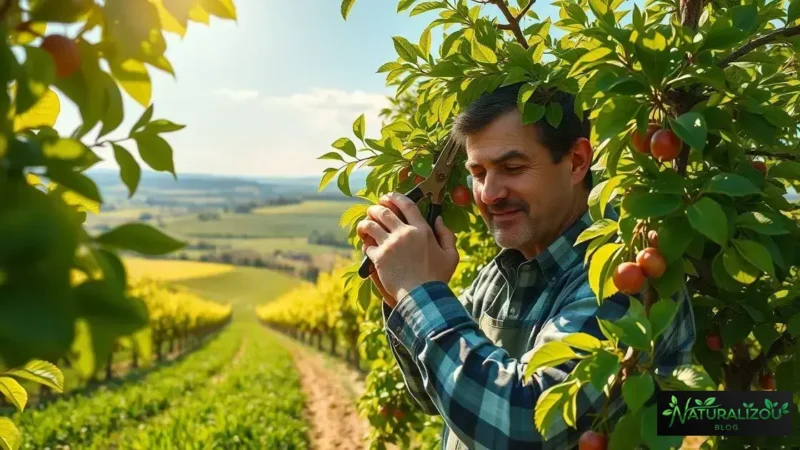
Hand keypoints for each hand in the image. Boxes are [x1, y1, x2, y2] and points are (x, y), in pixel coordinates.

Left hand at [357, 192, 458, 306]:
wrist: (422, 297)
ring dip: (365, 223)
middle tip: (373, 210)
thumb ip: (447, 235)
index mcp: (422, 230)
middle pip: (384, 211)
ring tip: (364, 226)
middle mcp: (404, 233)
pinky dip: (365, 244)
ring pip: (371, 225)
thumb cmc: (438, 278)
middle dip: (375, 208)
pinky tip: (367, 246)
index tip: (388, 196)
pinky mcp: (379, 258)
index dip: (395, 197)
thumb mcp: (451, 256)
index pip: (406, 204)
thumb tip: (438, 219)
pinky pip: (367, 245)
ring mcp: (390, 245)